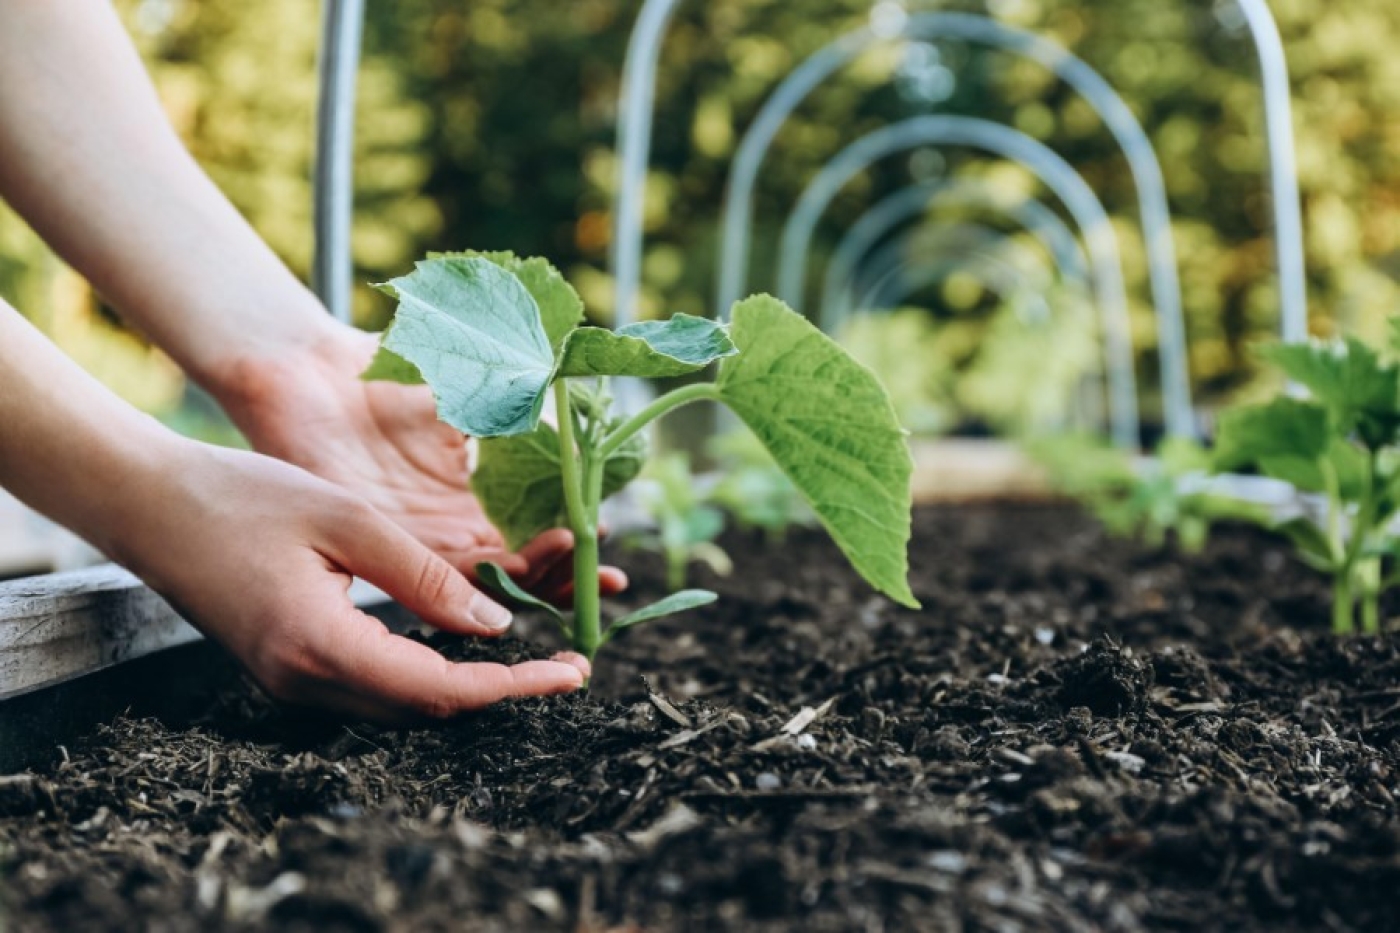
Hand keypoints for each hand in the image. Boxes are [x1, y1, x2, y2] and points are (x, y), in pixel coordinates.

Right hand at [113, 440, 589, 721]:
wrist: (147, 504)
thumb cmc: (242, 496)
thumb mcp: (348, 519)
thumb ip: (425, 576)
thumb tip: (496, 626)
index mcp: (322, 647)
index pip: (441, 691)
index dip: (516, 687)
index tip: (573, 672)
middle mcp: (305, 682)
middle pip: (426, 709)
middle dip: (503, 692)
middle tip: (567, 663)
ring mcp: (290, 682)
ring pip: (401, 704)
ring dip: (467, 686)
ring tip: (530, 655)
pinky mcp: (286, 667)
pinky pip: (372, 685)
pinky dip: (426, 671)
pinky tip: (460, 642)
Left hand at [217, 324, 625, 604]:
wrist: (310, 367)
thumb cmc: (384, 370)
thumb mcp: (473, 387)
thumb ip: (523, 412)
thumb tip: (588, 426)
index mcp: (471, 498)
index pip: (533, 539)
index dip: (573, 547)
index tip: (610, 538)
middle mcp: (448, 529)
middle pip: (520, 574)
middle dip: (568, 580)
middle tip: (607, 580)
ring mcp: (416, 540)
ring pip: (487, 584)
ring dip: (536, 579)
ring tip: (573, 559)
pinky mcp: (381, 544)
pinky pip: (438, 577)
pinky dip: (481, 576)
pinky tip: (518, 562)